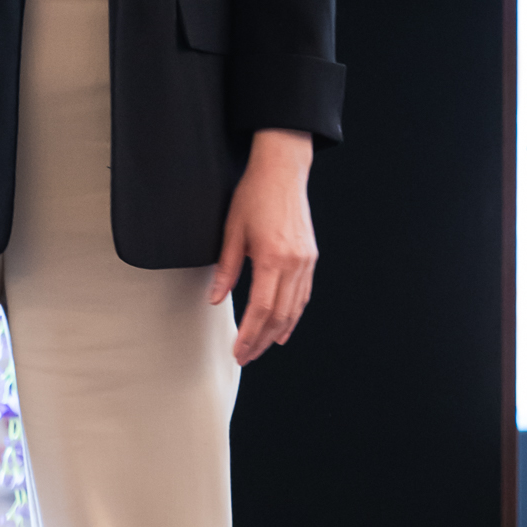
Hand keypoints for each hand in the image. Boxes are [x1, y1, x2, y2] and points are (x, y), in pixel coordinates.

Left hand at [209, 129, 316, 365]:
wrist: (282, 170)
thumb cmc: (254, 195)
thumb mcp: (232, 230)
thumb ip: (226, 269)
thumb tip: (216, 299)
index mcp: (272, 257)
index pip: (261, 309)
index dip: (250, 334)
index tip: (239, 351)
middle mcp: (293, 262)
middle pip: (279, 315)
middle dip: (262, 340)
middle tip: (246, 356)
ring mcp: (305, 260)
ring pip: (294, 308)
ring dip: (278, 331)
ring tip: (262, 347)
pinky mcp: (310, 256)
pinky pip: (303, 294)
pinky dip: (294, 314)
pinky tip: (284, 326)